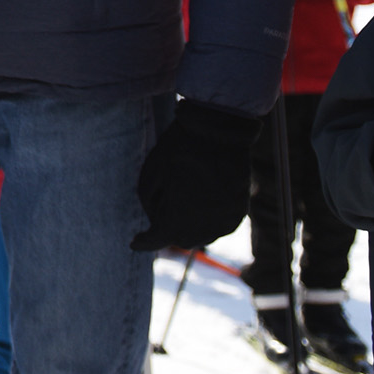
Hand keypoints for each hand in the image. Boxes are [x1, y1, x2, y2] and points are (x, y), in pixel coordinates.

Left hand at [131, 99, 259, 251]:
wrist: (219, 131)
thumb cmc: (178, 150)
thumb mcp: (150, 175)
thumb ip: (149, 205)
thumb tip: (157, 220)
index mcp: (177, 220)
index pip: (157, 239)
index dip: (145, 241)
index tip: (134, 242)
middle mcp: (203, 228)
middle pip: (180, 239)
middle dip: (167, 230)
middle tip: (161, 212)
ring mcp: (224, 222)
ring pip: (201, 236)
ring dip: (189, 227)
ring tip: (182, 204)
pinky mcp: (239, 213)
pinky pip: (219, 226)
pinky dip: (208, 220)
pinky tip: (201, 203)